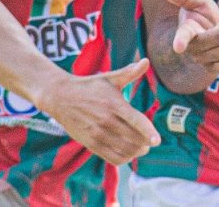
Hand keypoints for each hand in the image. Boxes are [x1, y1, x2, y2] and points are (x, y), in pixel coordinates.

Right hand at [38, 59, 159, 164]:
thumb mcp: (109, 78)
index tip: (157, 140)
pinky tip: (128, 152)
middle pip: (133, 139)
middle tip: (150, 141)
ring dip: (137, 152)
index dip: (148, 132)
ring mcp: (97, 134)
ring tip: (141, 147)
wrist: (60, 97)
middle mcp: (106, 120)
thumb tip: (146, 61)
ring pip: (124, 150)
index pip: (135, 120)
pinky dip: (124, 158)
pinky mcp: (90, 144)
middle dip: (146, 143)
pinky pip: (112, 158)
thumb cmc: (89, 86)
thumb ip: (129, 72)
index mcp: (114, 104)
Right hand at [164, 0, 218, 73]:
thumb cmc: (199, 12)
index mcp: (186, 30)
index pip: (182, 36)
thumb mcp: (194, 0)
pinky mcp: (211, 68)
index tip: (178, 48)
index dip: (181, 41)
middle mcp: (191, 47)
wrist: (208, 28)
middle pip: (216, 41)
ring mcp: (200, 59)